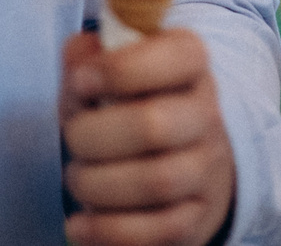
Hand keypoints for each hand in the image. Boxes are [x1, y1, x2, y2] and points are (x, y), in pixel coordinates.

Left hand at [61, 28, 236, 245]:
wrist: (179, 158)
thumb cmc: (129, 106)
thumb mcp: (108, 73)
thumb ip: (89, 56)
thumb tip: (80, 52)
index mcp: (191, 65)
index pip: (181, 55)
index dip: (123, 68)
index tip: (81, 81)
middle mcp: (207, 115)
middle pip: (156, 126)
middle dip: (93, 136)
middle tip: (73, 138)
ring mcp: (207, 170)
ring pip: (158, 182)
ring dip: (97, 185)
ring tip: (78, 178)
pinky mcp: (197, 218)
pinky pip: (159, 231)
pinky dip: (108, 231)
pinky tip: (80, 224)